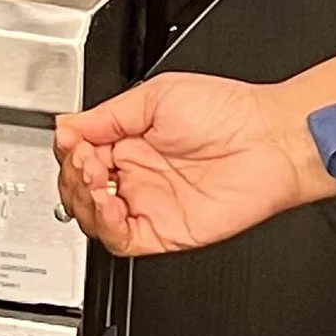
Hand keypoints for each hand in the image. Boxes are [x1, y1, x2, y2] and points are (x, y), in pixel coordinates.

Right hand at [53, 75, 335, 256]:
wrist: (269, 140)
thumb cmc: (229, 113)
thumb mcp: (155, 97)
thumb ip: (107, 116)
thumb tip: (67, 125)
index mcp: (132, 143)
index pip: (80, 156)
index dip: (68, 151)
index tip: (69, 140)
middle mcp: (137, 176)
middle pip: (79, 190)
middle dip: (71, 175)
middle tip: (82, 158)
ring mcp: (149, 204)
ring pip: (94, 219)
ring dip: (82, 198)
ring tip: (92, 175)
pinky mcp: (162, 231)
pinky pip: (120, 239)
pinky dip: (105, 224)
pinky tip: (107, 202)